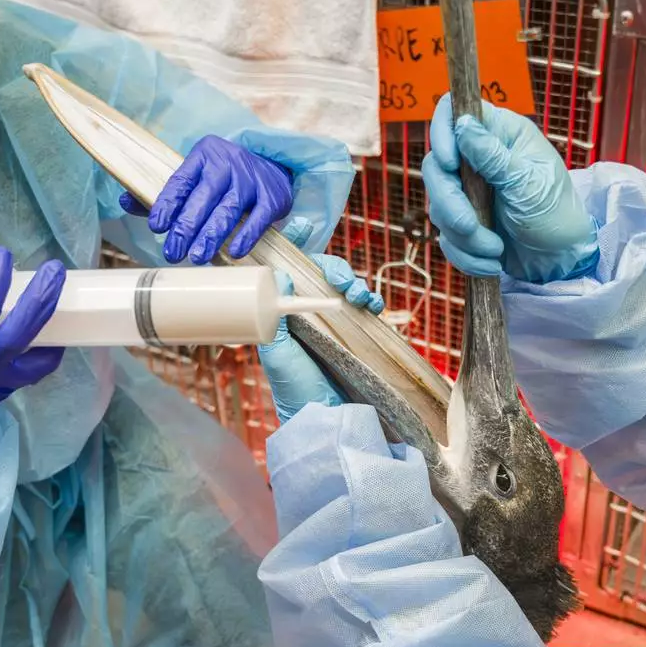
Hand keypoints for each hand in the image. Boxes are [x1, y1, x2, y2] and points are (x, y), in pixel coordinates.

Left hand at [120, 135, 293, 264]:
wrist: (271, 163)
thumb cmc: (222, 177)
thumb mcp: (195, 176)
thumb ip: (163, 193)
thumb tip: (126, 201)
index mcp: (203, 157)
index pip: (181, 181)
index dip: (167, 204)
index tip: (156, 226)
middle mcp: (227, 165)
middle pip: (203, 199)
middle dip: (186, 228)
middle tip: (173, 252)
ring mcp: (250, 181)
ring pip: (228, 211)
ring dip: (211, 237)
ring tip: (197, 257)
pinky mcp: (272, 197)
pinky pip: (257, 219)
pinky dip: (246, 237)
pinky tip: (233, 253)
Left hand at [259, 224, 383, 423]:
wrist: (328, 420)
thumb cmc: (296, 391)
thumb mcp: (277, 354)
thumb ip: (274, 320)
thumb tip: (281, 275)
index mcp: (286, 314)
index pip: (291, 270)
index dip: (296, 245)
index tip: (301, 226)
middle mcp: (310, 313)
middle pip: (322, 272)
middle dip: (333, 267)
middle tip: (339, 279)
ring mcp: (334, 322)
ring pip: (345, 284)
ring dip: (353, 280)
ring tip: (356, 294)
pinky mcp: (357, 333)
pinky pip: (365, 304)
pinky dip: (370, 297)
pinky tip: (371, 304)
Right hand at [421, 94, 598, 283]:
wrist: (562, 258)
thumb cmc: (556, 211)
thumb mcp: (528, 182)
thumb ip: (493, 156)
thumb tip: (463, 124)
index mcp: (500, 134)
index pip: (455, 114)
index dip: (442, 133)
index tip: (448, 163)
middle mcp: (478, 158)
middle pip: (436, 168)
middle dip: (451, 204)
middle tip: (469, 227)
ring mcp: (467, 190)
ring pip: (438, 205)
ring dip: (463, 235)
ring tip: (495, 249)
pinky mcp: (462, 220)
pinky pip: (444, 235)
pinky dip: (464, 253)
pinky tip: (490, 263)